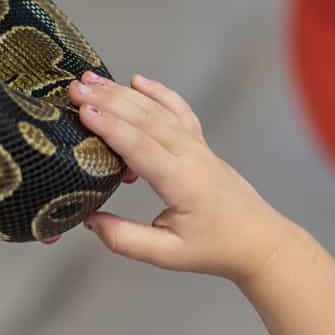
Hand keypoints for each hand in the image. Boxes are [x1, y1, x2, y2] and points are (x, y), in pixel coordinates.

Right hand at [69, 73, 296, 283]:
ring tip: (92, 79)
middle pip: (147, 119)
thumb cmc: (214, 249)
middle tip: (75, 86)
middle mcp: (191, 156)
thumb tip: (89, 220)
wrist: (259, 241)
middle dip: (109, 100)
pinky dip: (159, 92)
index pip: (141, 147)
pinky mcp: (201, 144)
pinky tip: (138, 80)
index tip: (83, 110)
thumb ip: (126, 239)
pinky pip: (179, 111)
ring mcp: (198, 146)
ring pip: (159, 111)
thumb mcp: (167, 255)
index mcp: (182, 182)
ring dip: (125, 92)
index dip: (111, 127)